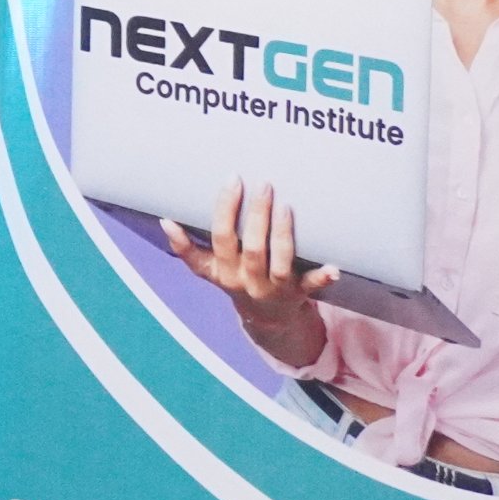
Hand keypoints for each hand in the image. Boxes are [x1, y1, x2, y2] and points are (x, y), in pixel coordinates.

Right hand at [164, 178, 334, 364]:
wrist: (267, 320)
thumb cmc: (236, 280)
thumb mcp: (207, 268)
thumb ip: (186, 249)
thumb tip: (165, 221)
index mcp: (222, 271)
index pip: (220, 237)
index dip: (224, 210)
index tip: (232, 179)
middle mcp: (246, 280)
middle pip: (251, 247)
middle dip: (257, 214)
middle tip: (264, 183)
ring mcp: (274, 288)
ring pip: (279, 261)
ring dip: (282, 234)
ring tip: (286, 205)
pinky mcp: (298, 293)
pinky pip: (311, 287)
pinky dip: (322, 278)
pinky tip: (333, 267)